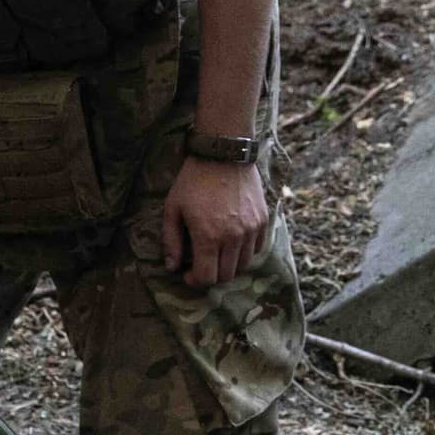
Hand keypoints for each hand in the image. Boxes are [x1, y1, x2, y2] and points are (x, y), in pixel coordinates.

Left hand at [161, 154, 270, 287]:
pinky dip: (244, 252)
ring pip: (243, 265)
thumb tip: (172, 268)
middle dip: (211, 275)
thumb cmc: (193, 181)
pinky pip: (256, 249)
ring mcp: (251, 229)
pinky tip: (231, 242)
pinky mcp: (262, 220)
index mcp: (208, 236)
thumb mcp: (173, 209)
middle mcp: (233, 237)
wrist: (224, 153)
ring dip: (228, 265)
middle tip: (200, 264)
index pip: (207, 277)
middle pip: (226, 275)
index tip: (187, 273)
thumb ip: (172, 242)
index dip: (195, 281)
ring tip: (215, 253)